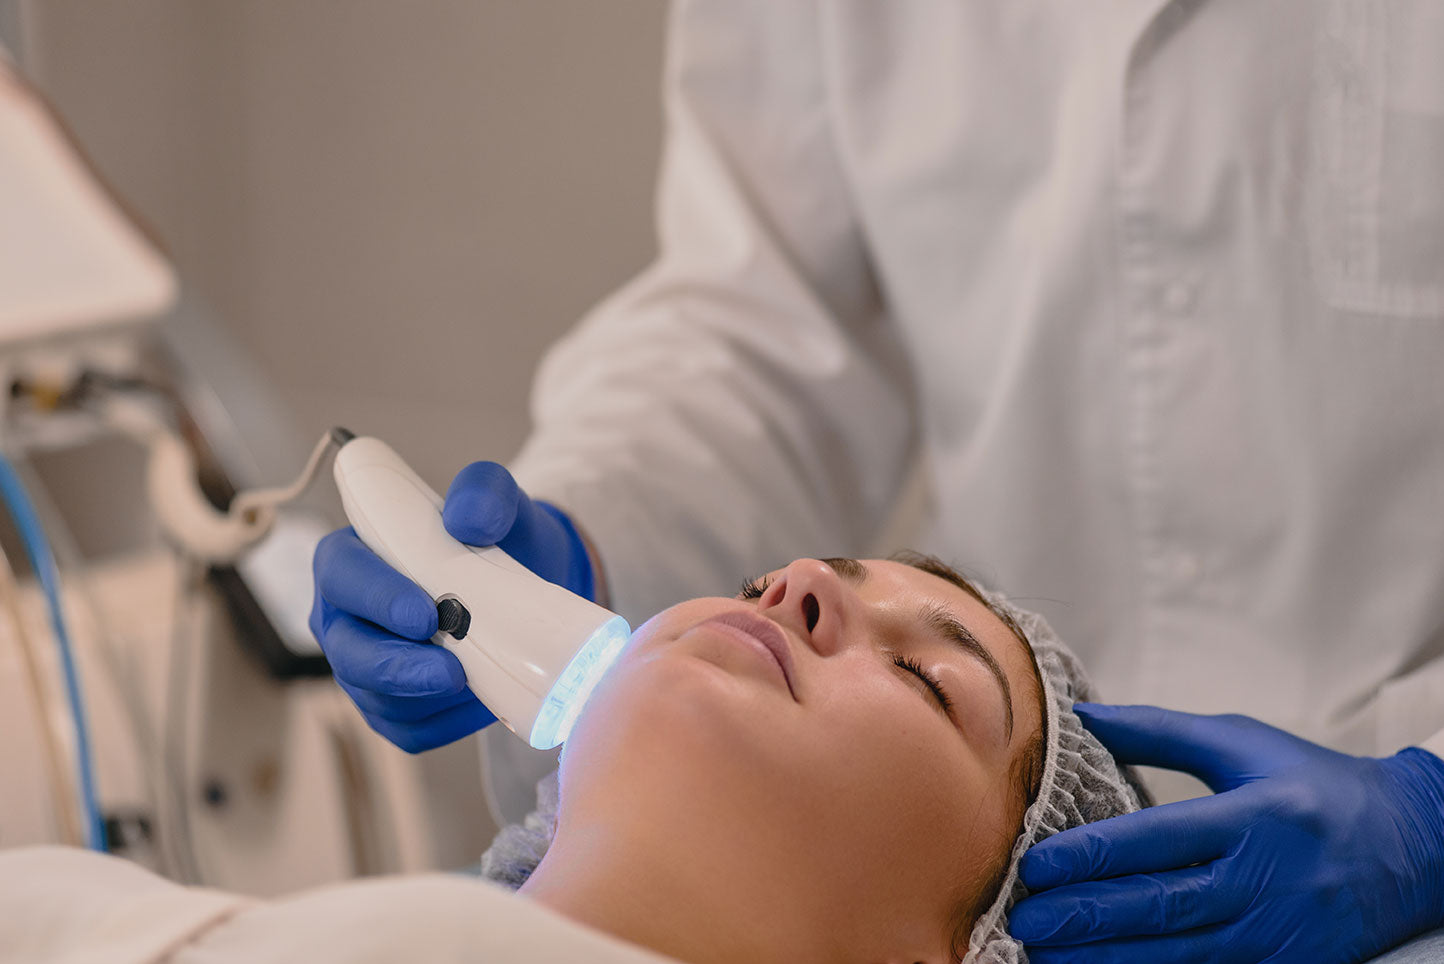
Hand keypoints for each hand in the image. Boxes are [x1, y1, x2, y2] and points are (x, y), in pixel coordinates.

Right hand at [310, 461, 596, 751]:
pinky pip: (408, 730)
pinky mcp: (391, 707)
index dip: (376, 599)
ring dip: (428, 699)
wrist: (529, 578)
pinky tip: (482, 704)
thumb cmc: (496, 534)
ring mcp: (362, 667)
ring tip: (479, 684)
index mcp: (351, 558)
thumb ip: (482, 492)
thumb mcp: (497, 500)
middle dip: (398, 668)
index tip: (424, 615)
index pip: (342, 577)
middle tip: (452, 671)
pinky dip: (446, 724)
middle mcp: (343, 616)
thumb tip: (466, 520)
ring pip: (377, 698)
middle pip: (349, 652)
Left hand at [1008, 704, 1443, 962]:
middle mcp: (1263, 880)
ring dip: (1108, 959)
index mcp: (1252, 816)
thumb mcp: (1242, 743)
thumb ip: (1158, 731)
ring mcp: (1276, 933)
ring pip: (1179, 954)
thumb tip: (1083, 716)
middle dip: (1087, 917)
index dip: (1094, 854)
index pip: (1158, 838)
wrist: (1417, 848)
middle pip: (1161, 905)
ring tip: (1049, 957)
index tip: (1038, 864)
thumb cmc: (1316, 787)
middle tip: (1027, 920)